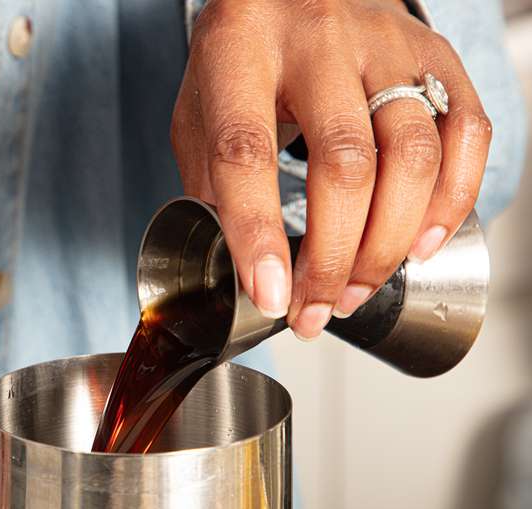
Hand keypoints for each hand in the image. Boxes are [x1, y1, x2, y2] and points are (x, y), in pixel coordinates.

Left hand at [171, 0, 491, 337]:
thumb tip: (244, 271)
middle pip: (344, 163)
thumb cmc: (241, 62)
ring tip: (354, 291)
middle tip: (314, 311)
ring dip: (388, 243)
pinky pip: (465, 131)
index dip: (258, 234)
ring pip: (411, 154)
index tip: (271, 296)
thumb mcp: (198, 115)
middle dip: (334, 257)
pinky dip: (451, 201)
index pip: (246, 153)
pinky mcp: (434, 52)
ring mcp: (384, 44)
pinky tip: (419, 245)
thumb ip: (212, 187)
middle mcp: (317, 42)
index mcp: (239, 55)